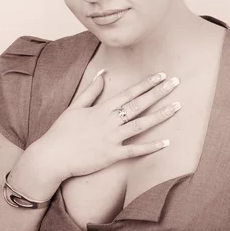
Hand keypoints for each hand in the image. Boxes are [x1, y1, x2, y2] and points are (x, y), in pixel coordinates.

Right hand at [35, 70, 180, 180]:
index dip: (146, 83)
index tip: (161, 75)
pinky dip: (152, 147)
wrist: (52, 157)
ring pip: (141, 124)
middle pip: (139, 104)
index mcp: (102, 109)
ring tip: (177, 106)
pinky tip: (167, 142)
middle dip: (158, 92)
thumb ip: (91, 90)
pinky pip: (136, 151)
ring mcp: (112, 138)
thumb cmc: (62, 132)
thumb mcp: (75, 107)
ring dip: (160, 115)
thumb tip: (103, 73)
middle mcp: (109, 121)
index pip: (129, 92)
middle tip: (176, 82)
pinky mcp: (112, 155)